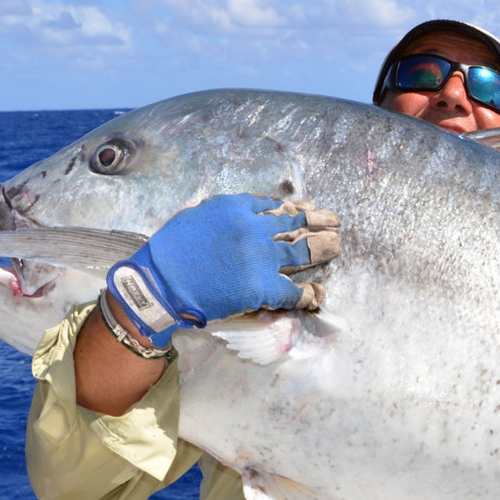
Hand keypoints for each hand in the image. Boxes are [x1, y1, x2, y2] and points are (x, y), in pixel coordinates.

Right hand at [107, 194, 339, 346]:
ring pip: (303, 252)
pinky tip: (320, 293)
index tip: (307, 209)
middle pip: (296, 224)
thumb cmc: (171, 250)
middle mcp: (254, 229)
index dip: (295, 208)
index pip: (274, 206)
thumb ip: (226, 212)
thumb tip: (248, 210)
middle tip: (335, 221)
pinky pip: (294, 291)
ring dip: (324, 248)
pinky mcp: (263, 287)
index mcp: (237, 208)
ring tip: (338, 246)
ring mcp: (261, 258)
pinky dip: (310, 294)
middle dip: (319, 221)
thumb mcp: (198, 216)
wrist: (161, 283)